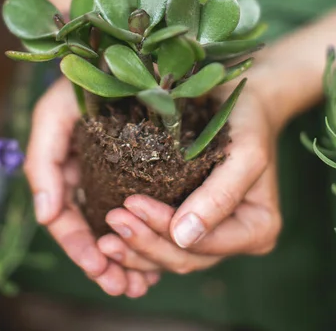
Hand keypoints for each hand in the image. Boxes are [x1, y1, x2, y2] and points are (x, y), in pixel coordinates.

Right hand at [24, 77, 159, 296]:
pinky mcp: (149, 163)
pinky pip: (148, 205)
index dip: (78, 246)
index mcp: (67, 166)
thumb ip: (41, 160)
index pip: (66, 217)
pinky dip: (152, 232)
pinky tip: (165, 248)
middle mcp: (91, 173)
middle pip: (94, 230)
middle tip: (123, 287)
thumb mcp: (53, 114)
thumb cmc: (83, 77)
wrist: (124, 45)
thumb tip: (45, 217)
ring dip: (130, 257)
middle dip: (105, 262)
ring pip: (121, 224)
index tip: (98, 267)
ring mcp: (119, 170)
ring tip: (143, 281)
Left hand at [98, 79, 282, 274]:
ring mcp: (211, 234)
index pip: (204, 245)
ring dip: (134, 250)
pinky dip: (136, 241)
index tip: (131, 203)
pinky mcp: (188, 223)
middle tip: (111, 220)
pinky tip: (108, 236)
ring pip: (168, 257)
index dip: (165, 231)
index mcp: (256, 230)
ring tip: (103, 238)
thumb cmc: (247, 120)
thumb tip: (183, 238)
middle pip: (184, 258)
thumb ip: (221, 194)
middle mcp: (235, 239)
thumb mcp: (244, 151)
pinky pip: (160, 241)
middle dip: (144, 244)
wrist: (240, 102)